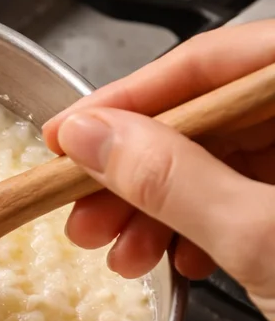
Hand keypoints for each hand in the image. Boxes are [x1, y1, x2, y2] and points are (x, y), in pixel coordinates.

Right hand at [43, 21, 274, 320]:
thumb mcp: (262, 235)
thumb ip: (174, 179)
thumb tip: (94, 138)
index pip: (206, 62)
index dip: (126, 100)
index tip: (65, 137)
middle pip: (210, 113)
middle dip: (137, 169)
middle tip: (80, 208)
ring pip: (226, 159)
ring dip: (161, 207)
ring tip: (119, 250)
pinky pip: (252, 194)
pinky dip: (206, 226)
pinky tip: (177, 258)